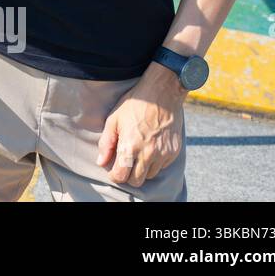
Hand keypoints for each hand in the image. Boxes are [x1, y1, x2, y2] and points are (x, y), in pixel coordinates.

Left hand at [96, 63, 185, 188]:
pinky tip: (150, 147)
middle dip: (128, 176)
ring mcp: (163, 154)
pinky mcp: (174, 152)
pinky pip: (162, 166)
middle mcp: (148, 154)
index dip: (115, 175)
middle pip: (136, 181)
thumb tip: (101, 162)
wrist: (161, 94)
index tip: (113, 170)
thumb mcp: (113, 120)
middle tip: (124, 163)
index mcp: (130, 147)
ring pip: (150, 175)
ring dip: (142, 169)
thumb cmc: (134, 105)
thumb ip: (106, 143)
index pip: (121, 176)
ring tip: (138, 153)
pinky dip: (155, 162)